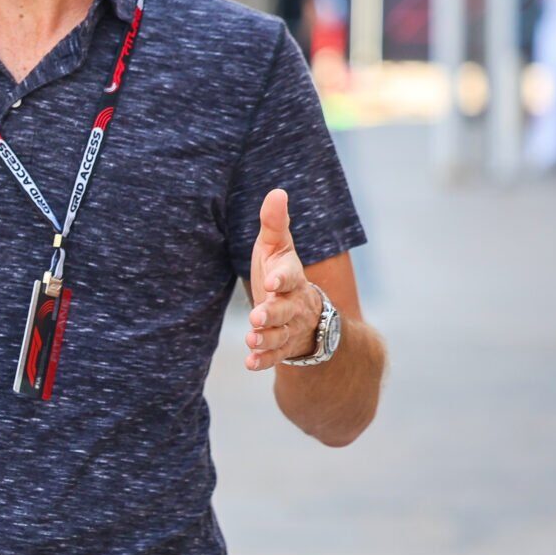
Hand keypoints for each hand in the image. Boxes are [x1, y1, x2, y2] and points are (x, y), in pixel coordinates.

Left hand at [245, 188, 323, 370]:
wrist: (305, 312)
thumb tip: (277, 192)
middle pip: (285, 309)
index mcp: (291, 277)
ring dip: (266, 338)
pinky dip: (264, 360)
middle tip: (257, 316)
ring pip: (280, 335)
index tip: (270, 281)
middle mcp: (293, 304)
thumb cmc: (282, 273)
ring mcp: (289, 327)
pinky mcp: (282, 347)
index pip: (289, 276)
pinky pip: (275, 356)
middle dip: (272, 314)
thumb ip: (275, 224)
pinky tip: (250, 363)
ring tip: (252, 339)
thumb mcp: (277, 248)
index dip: (282, 279)